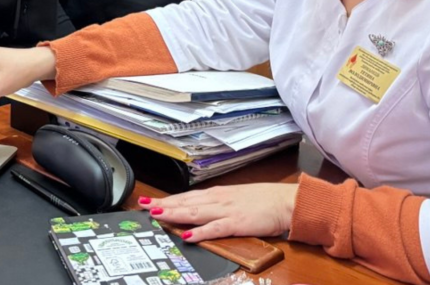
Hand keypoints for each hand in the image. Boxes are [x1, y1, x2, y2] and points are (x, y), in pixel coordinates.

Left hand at [138, 183, 298, 241]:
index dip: (167, 199)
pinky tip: (188, 235)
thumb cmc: (263, 201)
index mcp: (218, 194)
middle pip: (186, 202)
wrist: (286, 202)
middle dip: (163, 204)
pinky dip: (201, 231)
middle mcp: (218, 199)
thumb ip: (217, 204)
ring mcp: (227, 211)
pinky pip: (216, 228)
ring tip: (157, 215)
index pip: (187, 196)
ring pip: (195, 211)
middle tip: (143, 206)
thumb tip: (200, 209)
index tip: (149, 201)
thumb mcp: (236, 199)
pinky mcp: (237, 223)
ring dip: (175, 213)